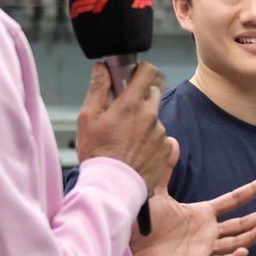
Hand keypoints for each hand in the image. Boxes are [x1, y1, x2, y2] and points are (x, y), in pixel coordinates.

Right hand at [76, 62, 169, 189]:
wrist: (111, 186)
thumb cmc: (96, 153)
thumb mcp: (88, 118)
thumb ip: (97, 89)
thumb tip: (101, 68)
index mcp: (131, 104)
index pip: (147, 71)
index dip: (140, 70)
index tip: (132, 74)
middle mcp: (150, 116)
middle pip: (152, 93)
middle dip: (140, 98)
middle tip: (123, 112)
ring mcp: (160, 133)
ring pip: (154, 118)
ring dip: (144, 122)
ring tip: (125, 139)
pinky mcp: (167, 149)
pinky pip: (161, 138)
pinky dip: (150, 140)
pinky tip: (135, 151)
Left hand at [132, 164, 255, 255]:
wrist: (126, 247)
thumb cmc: (142, 222)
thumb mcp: (156, 191)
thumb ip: (167, 168)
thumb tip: (172, 140)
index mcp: (202, 213)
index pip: (233, 201)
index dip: (252, 191)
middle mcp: (207, 231)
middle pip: (241, 223)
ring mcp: (203, 248)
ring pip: (234, 242)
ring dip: (251, 236)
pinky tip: (244, 250)